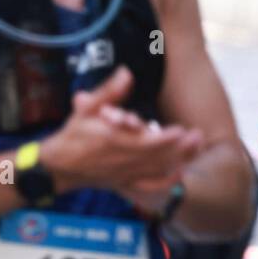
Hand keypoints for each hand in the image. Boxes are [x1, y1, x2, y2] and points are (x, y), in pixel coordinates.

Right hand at [40, 67, 204, 193]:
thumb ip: (109, 92)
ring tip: (197, 148)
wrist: (59, 166)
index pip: (145, 142)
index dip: (165, 138)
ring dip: (179, 160)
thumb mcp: (87, 109)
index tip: (182, 130)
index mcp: (114, 141)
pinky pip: (149, 186)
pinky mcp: (126, 183)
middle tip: (198, 136)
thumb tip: (126, 72)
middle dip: (181, 148)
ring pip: (158, 170)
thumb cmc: (74, 134)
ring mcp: (126, 174)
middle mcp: (123, 160)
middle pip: (158, 156)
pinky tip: (179, 174)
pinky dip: (165, 182)